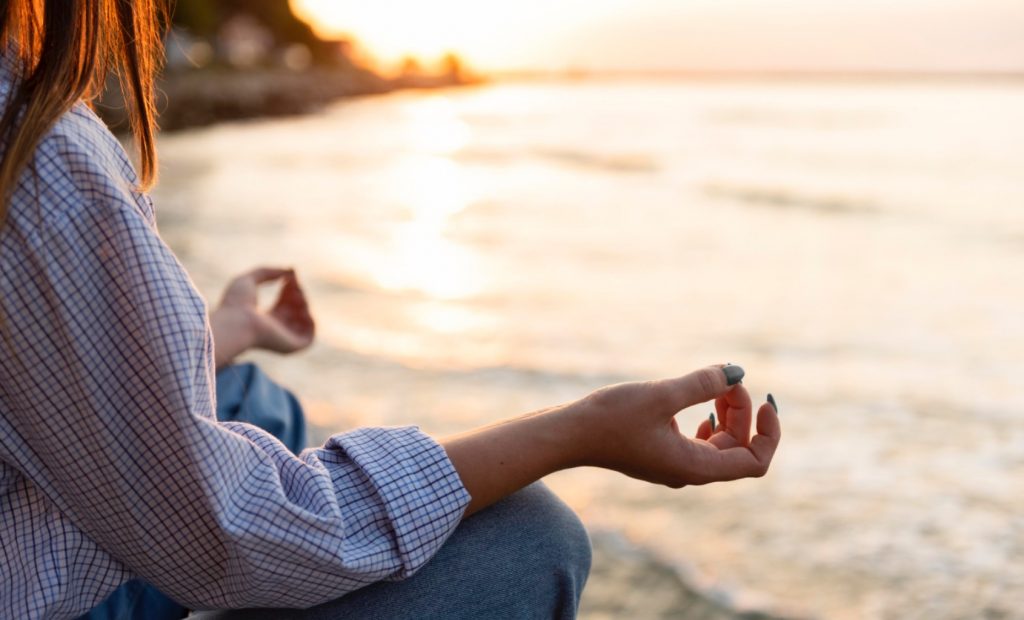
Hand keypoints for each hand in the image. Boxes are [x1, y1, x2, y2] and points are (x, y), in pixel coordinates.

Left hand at [209, 267, 315, 368]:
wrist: (236, 323)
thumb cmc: (236, 304)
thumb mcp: (248, 279)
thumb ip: (267, 272)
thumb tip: (288, 271)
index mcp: (264, 318)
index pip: (285, 301)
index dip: (290, 286)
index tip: (291, 273)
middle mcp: (275, 329)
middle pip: (295, 309)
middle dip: (298, 292)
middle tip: (294, 283)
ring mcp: (283, 339)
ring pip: (304, 320)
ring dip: (304, 304)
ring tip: (296, 295)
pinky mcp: (291, 346)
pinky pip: (309, 337)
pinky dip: (310, 321)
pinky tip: (302, 309)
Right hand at [573, 366, 780, 486]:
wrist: (568, 434)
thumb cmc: (611, 418)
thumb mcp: (661, 395)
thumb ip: (701, 383)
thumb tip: (736, 371)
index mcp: (695, 467)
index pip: (756, 462)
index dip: (770, 433)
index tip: (766, 401)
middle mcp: (689, 472)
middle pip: (739, 447)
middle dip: (743, 411)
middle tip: (727, 378)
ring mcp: (675, 465)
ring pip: (720, 443)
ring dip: (727, 413)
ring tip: (715, 384)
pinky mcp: (661, 454)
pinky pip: (700, 442)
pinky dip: (708, 420)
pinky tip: (699, 403)